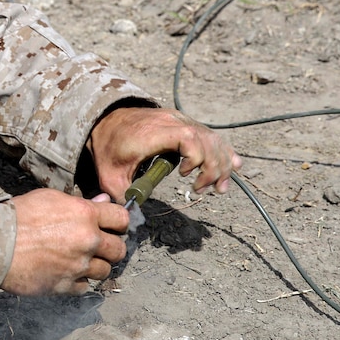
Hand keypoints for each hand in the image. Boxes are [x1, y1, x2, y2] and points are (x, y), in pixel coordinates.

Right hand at [0, 189, 128, 295]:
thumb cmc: (18, 216)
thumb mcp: (49, 199)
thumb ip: (80, 203)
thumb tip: (103, 203)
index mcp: (85, 215)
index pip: (122, 218)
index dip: (118, 222)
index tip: (112, 226)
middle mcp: (87, 241)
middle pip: (119, 249)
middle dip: (111, 247)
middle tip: (99, 246)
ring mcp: (77, 266)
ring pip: (104, 271)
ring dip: (95, 266)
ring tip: (79, 260)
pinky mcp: (65, 286)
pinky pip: (84, 287)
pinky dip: (78, 281)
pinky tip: (65, 272)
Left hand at [88, 106, 241, 200]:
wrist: (104, 120)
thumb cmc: (108, 147)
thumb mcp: (109, 175)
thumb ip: (121, 196)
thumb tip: (134, 220)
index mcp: (154, 133)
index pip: (188, 138)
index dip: (195, 158)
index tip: (184, 176)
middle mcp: (171, 121)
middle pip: (206, 140)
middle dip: (213, 167)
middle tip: (204, 189)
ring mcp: (179, 119)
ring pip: (212, 137)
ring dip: (221, 162)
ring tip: (219, 187)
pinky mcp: (184, 122)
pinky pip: (209, 134)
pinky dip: (222, 150)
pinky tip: (234, 165)